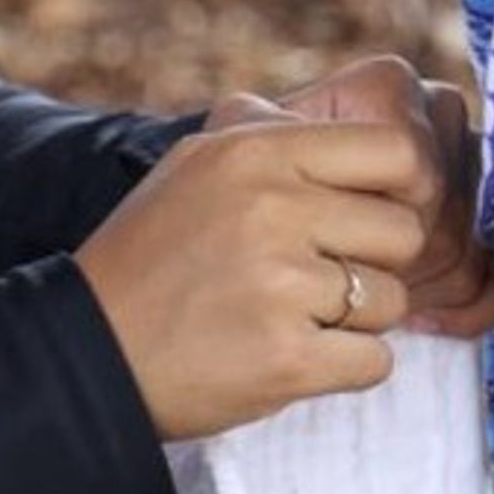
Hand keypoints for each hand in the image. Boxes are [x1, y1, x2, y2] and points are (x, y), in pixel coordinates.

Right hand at [72, 115, 431, 440]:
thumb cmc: (150, 252)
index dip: (400, 187)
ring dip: (356, 318)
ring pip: (392, 301)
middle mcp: (273, 210)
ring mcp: (281, 287)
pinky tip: (294, 354)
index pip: (396, 150)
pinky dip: (344, 367)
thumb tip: (344, 126)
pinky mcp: (288, 360)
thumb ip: (272, 134)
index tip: (371, 214)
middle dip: (375, 260)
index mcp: (256, 152)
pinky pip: (376, 363)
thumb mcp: (197, 162)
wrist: (89, 349)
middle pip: (404, 231)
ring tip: (294, 315)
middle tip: (322, 274)